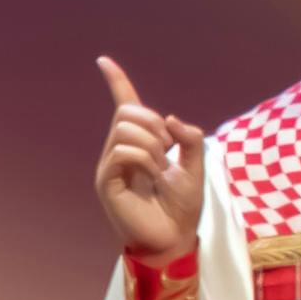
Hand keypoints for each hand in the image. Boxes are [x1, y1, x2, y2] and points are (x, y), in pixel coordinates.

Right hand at [91, 57, 207, 260]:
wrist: (174, 238)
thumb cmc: (182, 206)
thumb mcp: (196, 165)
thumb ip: (190, 138)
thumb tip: (171, 119)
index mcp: (139, 144)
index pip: (124, 105)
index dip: (116, 81)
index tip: (103, 61)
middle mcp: (119, 150)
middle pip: (128, 111)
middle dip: (155, 124)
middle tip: (168, 151)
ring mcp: (111, 165)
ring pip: (126, 129)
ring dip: (153, 145)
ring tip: (161, 169)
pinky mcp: (107, 181)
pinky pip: (123, 151)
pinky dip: (145, 159)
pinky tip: (153, 176)